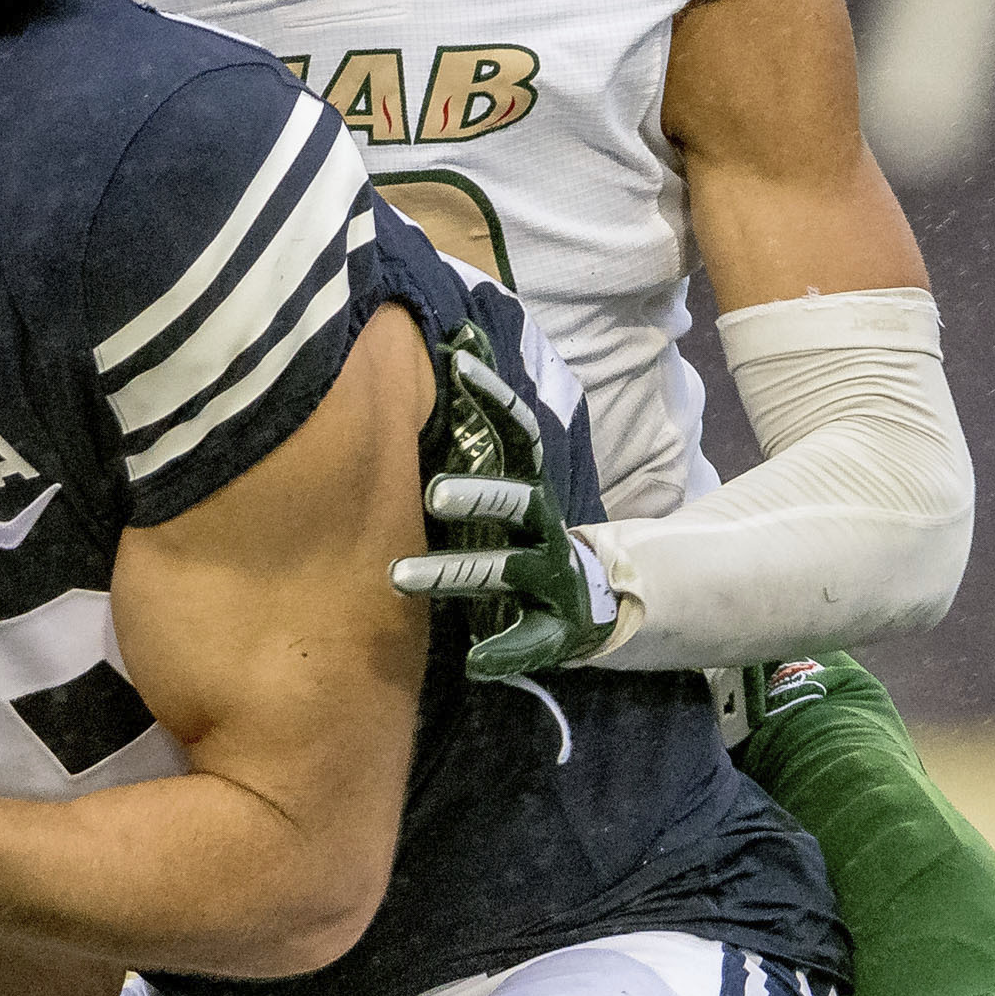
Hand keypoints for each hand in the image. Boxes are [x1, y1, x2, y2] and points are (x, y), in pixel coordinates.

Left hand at [389, 316, 623, 680]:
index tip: (457, 362)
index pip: (518, 432)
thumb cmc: (528, 532)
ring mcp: (552, 578)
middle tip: (433, 494)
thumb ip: (481, 422)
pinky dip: (505, 651)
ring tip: (398, 580)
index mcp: (532, 486)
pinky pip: (530, 641)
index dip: (494, 396)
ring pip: (506, 571)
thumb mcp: (509, 478)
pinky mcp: (554, 628)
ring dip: (456, 574)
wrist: (596, 599)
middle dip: (479, 495)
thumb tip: (456, 332)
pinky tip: (476, 662)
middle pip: (515, 503)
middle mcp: (545, 526)